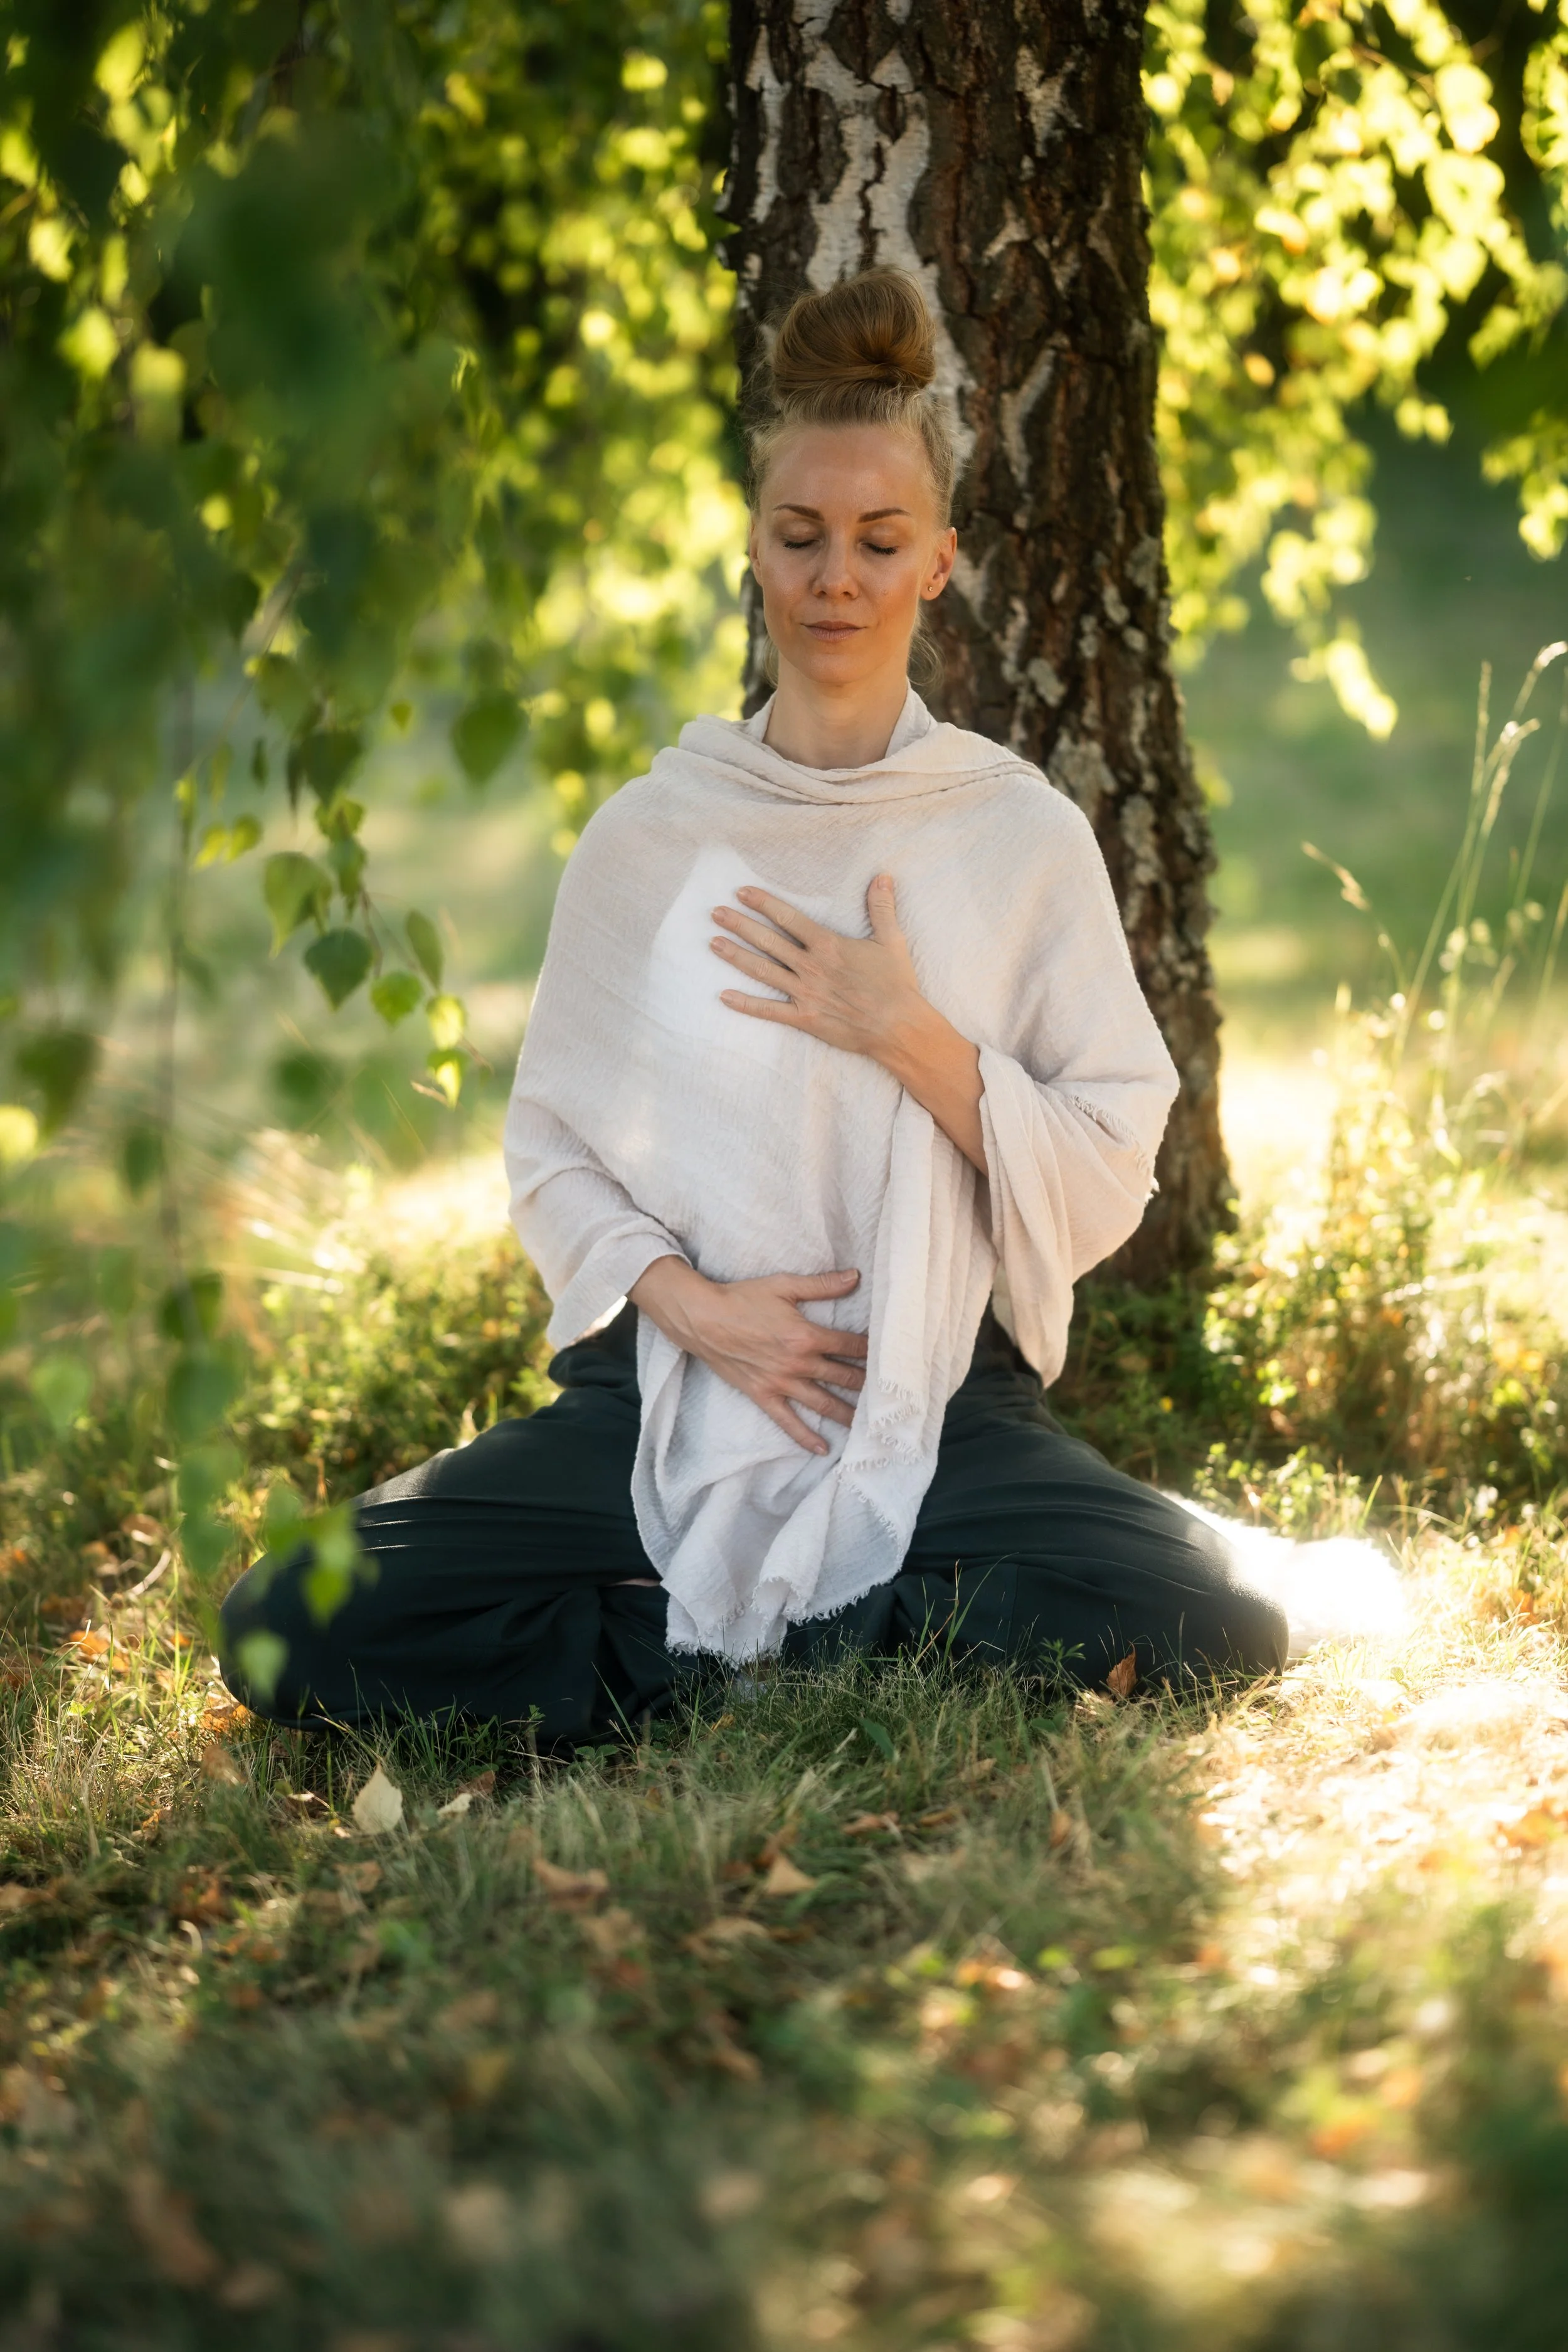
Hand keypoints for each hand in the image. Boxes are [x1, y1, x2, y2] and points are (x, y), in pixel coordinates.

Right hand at [629, 1257, 867, 1454]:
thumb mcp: (784, 1286)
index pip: (849, 1345)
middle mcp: (797, 1364)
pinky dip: (805, 1437)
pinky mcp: (763, 1395)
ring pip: (823, 1403)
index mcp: (806, 1336)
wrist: (703, 1319)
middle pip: (842, 1377)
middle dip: (867, 1384)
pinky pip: (788, 1422)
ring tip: (869, 1425)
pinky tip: (823, 1449)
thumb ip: (821, 1285)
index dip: (870, 1350)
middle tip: (889, 1394)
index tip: (888, 1356)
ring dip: (847, 1414)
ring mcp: (781, 1383)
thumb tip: (855, 1277)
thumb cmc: (742, 1299)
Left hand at [710, 874, 924, 1065]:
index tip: (741, 892)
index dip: (763, 903)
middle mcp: (812, 967)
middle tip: (715, 913)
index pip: (788, 917)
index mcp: (829, 945)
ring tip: (713, 943)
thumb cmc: (896, 984)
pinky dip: (746, 1004)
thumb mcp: (891, 941)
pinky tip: (724, 996)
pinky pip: (769, 1010)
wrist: (899, 1026)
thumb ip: (882, 908)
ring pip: (763, 971)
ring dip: (736, 956)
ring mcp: (806, 993)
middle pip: (768, 941)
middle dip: (740, 925)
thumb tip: (882, 876)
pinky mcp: (805, 1018)